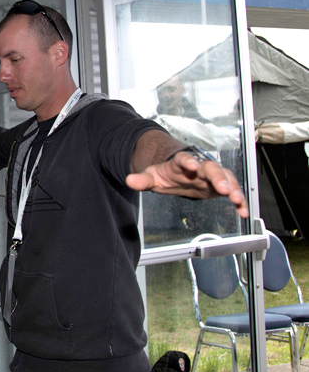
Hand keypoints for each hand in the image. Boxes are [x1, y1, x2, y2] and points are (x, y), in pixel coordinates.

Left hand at [126, 151, 247, 217]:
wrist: (179, 172)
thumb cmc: (168, 173)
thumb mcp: (153, 176)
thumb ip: (142, 179)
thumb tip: (129, 180)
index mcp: (182, 163)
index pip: (185, 159)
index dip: (188, 161)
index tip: (192, 165)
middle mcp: (201, 167)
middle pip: (211, 169)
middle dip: (218, 177)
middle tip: (223, 188)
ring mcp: (212, 176)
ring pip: (226, 179)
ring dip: (233, 188)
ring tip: (237, 200)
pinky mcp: (220, 187)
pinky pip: (233, 193)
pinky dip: (240, 202)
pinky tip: (243, 212)